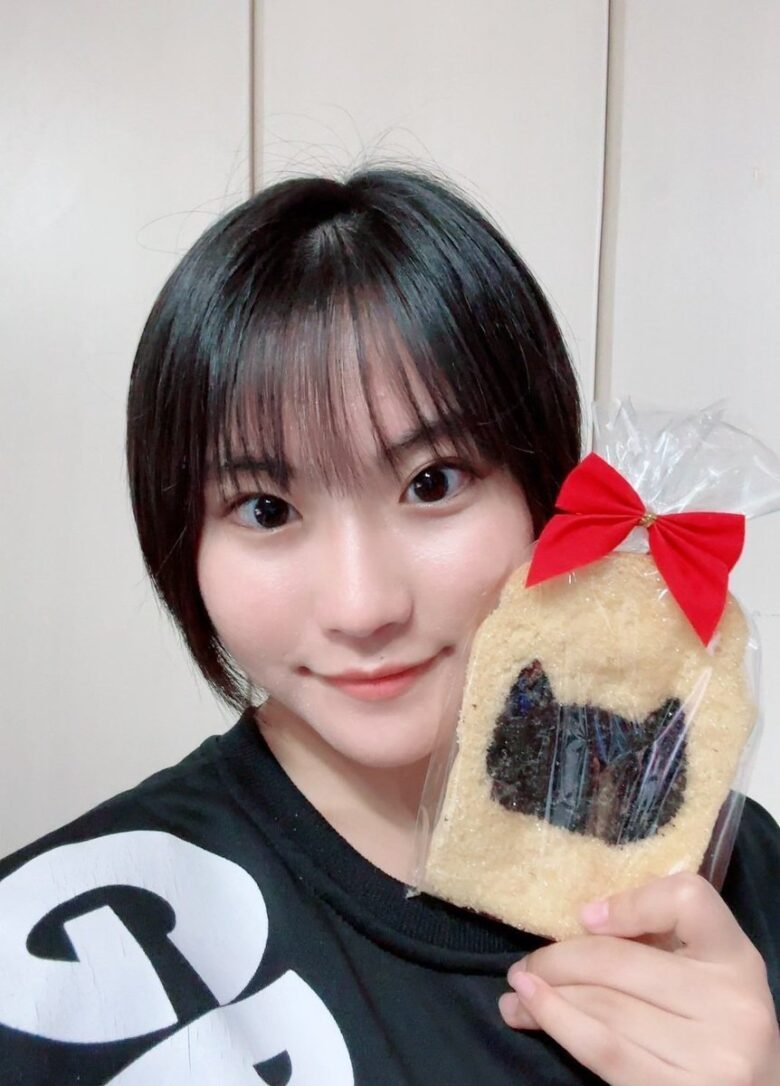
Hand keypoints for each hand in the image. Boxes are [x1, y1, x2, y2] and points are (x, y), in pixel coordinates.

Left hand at [499, 873, 779, 1084]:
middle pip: (621, 960)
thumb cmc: (709, 1026)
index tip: (586, 917)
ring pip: (604, 1005)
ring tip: (517, 991)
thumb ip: (661, 940)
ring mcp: (711, 1053)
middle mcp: (732, 1002)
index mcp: (736, 957)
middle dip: (558, 960)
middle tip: (525, 965)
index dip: (630, 902)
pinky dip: (557, 1022)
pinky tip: (530, 1009)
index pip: (688, 899)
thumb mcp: (701, 974)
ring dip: (547, 994)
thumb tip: (584, 919)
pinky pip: (604, 1048)